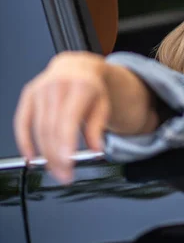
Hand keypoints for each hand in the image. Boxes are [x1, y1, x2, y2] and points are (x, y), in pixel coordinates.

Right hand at [13, 51, 109, 183]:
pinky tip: (31, 157)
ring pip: (38, 129)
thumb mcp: (103, 105)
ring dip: (44, 154)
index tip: (68, 164)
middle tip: (64, 174)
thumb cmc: (91, 89)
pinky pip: (22, 122)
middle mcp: (57, 86)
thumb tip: (97, 150)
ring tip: (54, 169)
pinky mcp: (28, 95)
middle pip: (51, 128)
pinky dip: (25, 142)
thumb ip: (98, 128)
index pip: (68, 120)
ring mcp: (40, 90)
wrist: (77, 68)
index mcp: (80, 87)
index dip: (66, 144)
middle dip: (56, 156)